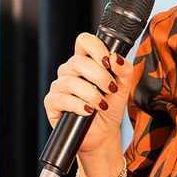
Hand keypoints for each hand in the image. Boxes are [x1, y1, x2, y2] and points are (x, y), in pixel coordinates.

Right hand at [42, 32, 130, 176]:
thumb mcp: (122, 88)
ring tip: (102, 105)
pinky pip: (61, 99)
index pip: (84, 41)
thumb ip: (124, 70)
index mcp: (86, 62)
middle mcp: (70, 71)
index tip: (108, 61)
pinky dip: (78, 105)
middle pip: (77, 61)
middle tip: (110, 89)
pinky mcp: (52, 103)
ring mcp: (59, 86)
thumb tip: (116, 58)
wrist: (103, 134)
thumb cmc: (110, 108)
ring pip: (70, 81)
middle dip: (98, 76)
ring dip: (90, 93)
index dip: (95, 47)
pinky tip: (88, 111)